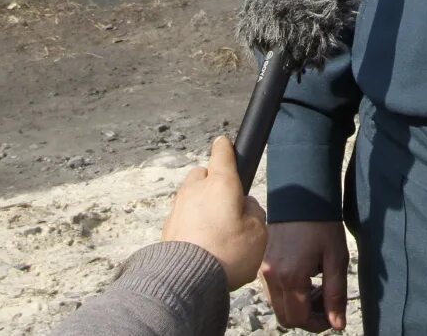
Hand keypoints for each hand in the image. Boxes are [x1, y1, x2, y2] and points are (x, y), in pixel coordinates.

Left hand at [163, 137, 267, 288]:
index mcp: (221, 183)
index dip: (227, 148)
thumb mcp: (258, 232)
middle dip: (213, 184)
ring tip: (215, 231)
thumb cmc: (227, 252)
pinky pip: (183, 218)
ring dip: (201, 206)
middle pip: (204, 175)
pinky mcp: (167, 227)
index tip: (227, 146)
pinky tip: (201, 244)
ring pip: (192, 196)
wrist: (186, 280)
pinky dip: (191, 225)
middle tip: (227, 206)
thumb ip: (254, 212)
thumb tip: (244, 206)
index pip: (222, 152)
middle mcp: (195, 189)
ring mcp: (178, 207)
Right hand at [261, 219, 348, 330]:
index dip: (318, 324)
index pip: (300, 319)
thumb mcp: (336, 259)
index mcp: (291, 277)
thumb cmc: (321, 224)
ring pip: (277, 306)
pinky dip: (288, 294)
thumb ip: (336, 295)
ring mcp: (263, 270)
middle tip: (326, 302)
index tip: (332, 316)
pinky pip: (272, 291)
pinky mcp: (262, 263)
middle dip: (307, 317)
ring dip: (297, 306)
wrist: (301, 195)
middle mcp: (272, 277)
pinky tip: (305, 278)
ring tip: (317, 287)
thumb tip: (337, 325)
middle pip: (286, 317)